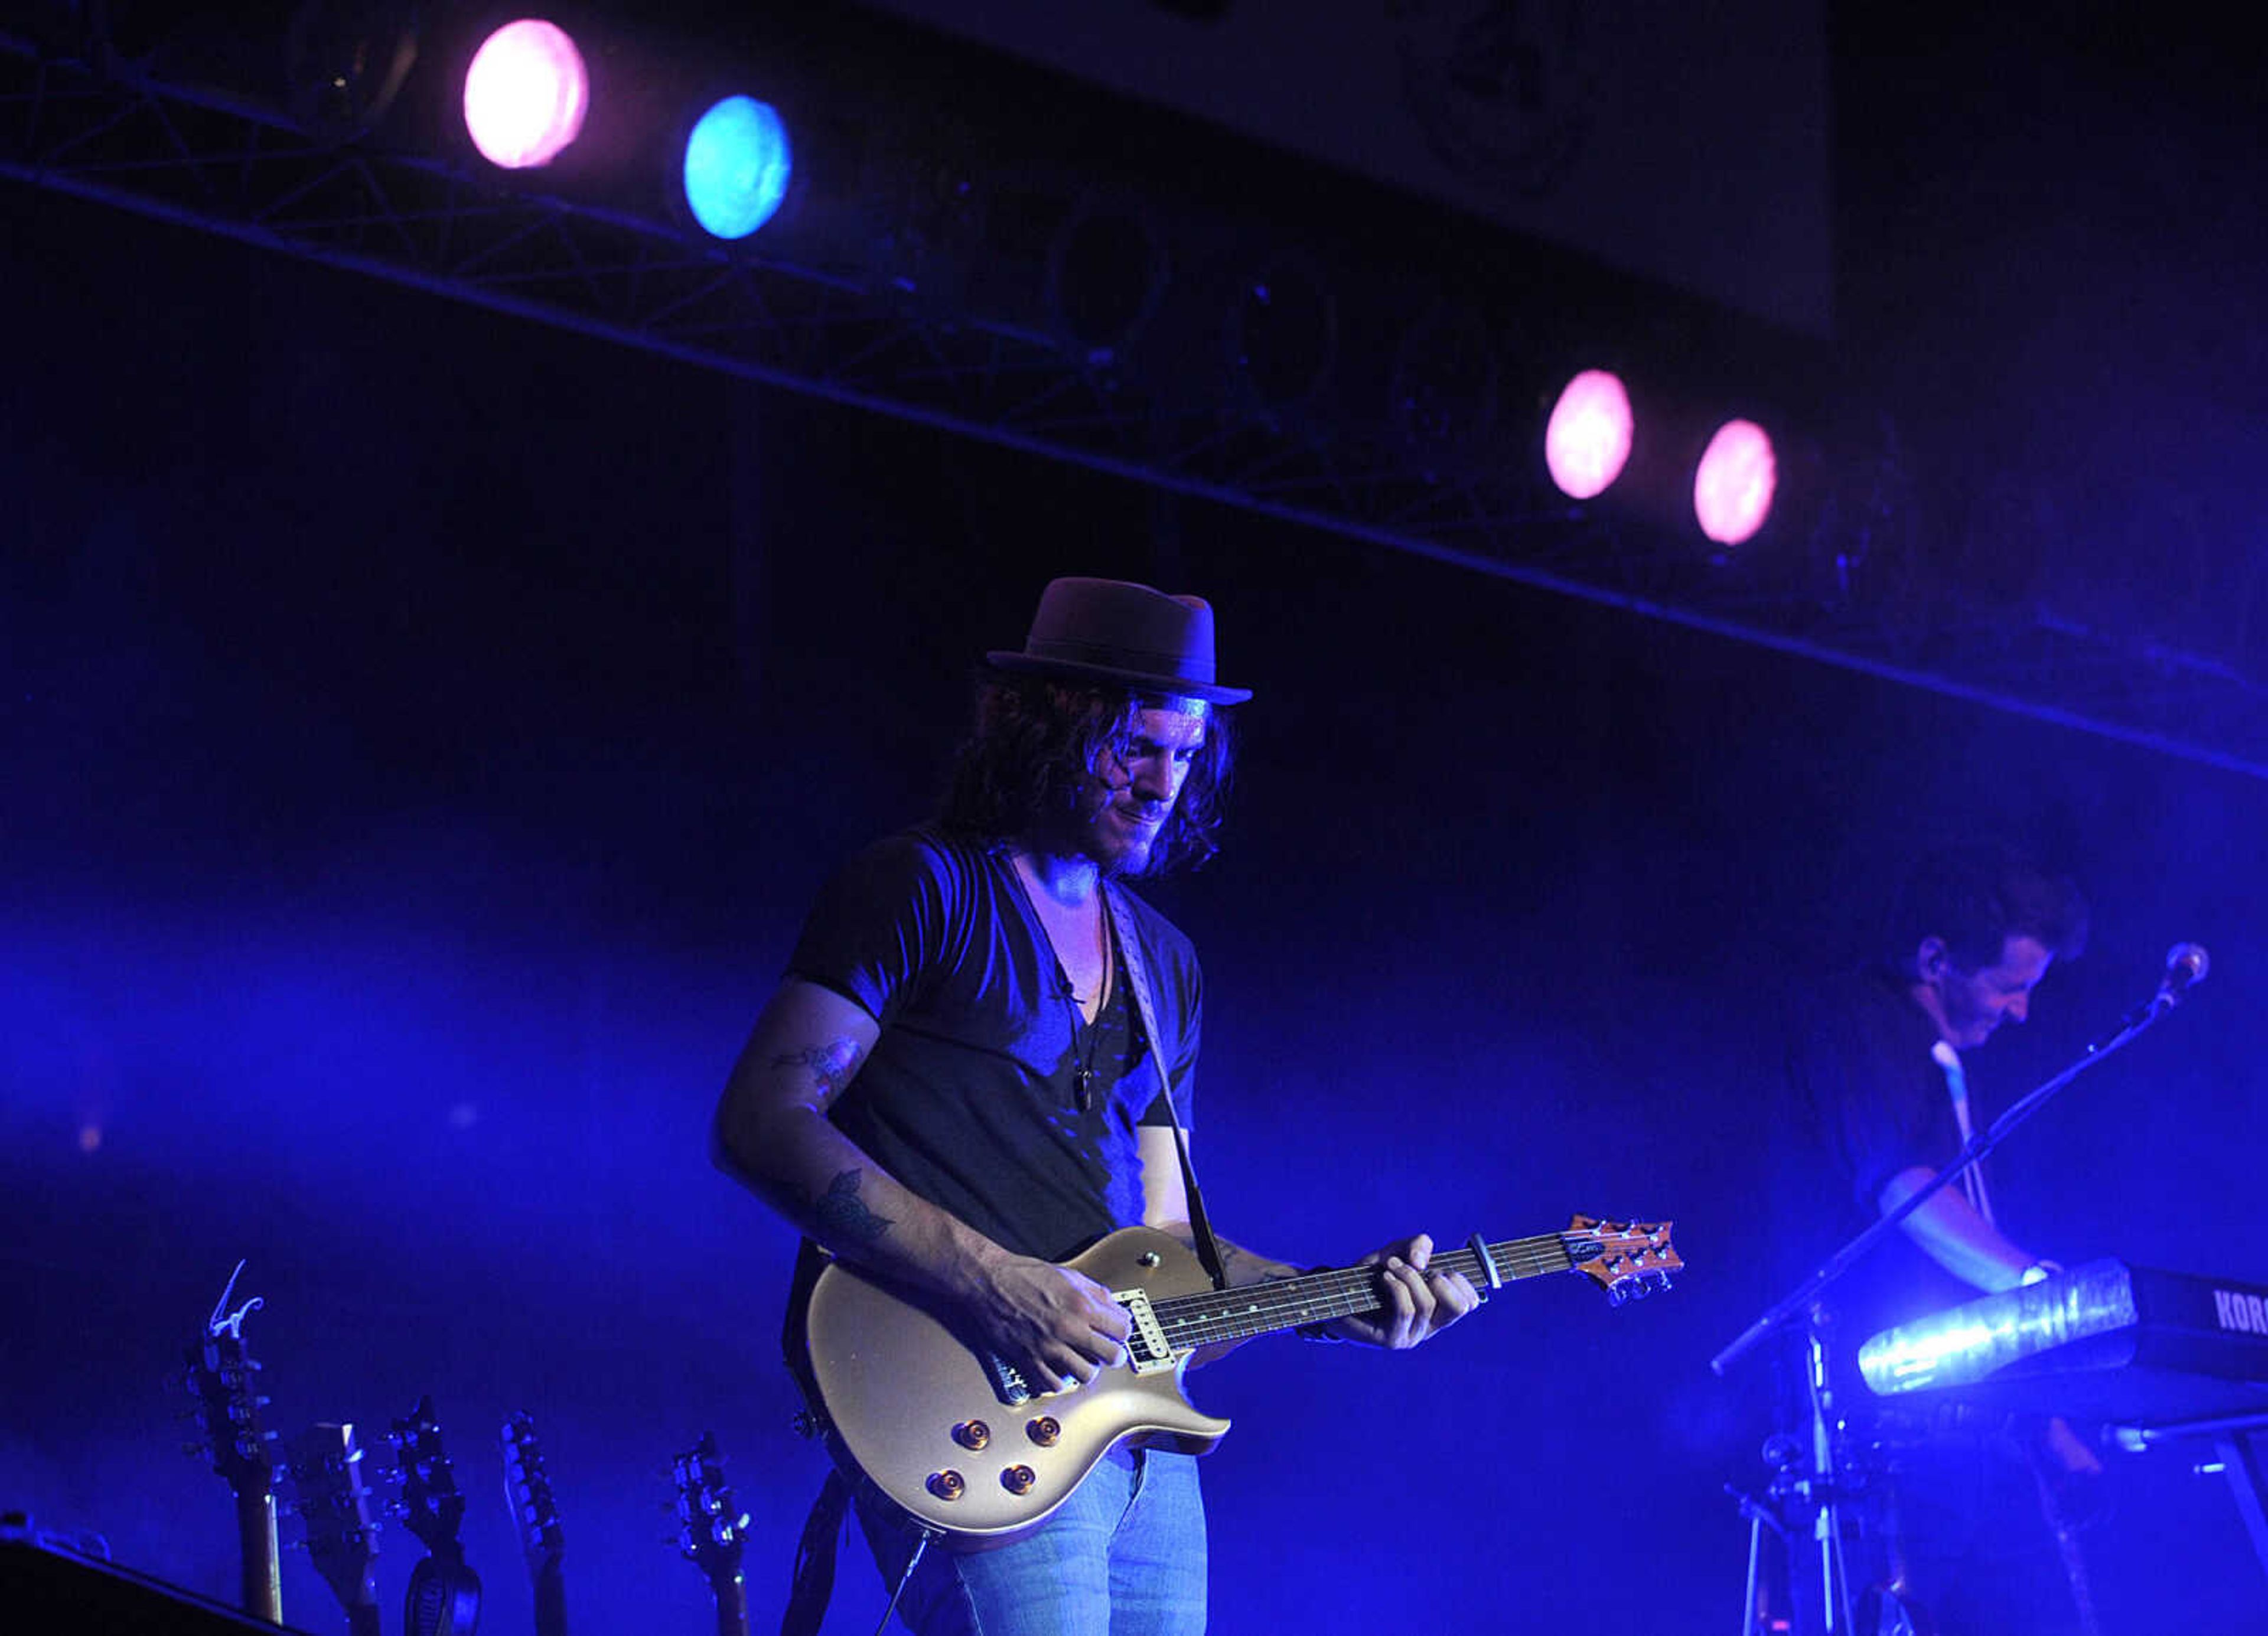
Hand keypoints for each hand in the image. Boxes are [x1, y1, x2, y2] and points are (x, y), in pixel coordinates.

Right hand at [969, 1255, 1130, 1394]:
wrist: (988, 1282)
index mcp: (1080, 1305)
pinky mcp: (1028, 1360)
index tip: (1118, 1332)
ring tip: (1082, 1361)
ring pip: (1086, 1375)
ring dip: (1087, 1369)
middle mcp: (1068, 1328)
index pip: (1122, 1329)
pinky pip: (1053, 1384)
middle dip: (1113, 1354)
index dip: (1123, 1331)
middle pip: (1111, 1356)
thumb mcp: (1067, 1274)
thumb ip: (1094, 1292)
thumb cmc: (1023, 1275)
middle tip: (1108, 1352)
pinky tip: (1057, 1368)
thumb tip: (1113, 1306)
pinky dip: (1059, 1379)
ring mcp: (1048, 1347)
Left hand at [1328, 1233, 1480, 1349]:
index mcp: (1438, 1310)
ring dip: (1409, 1276)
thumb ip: (1416, 1245)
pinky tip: (1384, 1277)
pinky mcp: (1393, 1340)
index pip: (1471, 1302)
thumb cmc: (1370, 1276)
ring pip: (1427, 1304)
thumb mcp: (1396, 1251)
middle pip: (1459, 1306)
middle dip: (1440, 1278)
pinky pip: (1405, 1309)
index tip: (1438, 1266)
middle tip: (1417, 1267)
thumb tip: (1422, 1262)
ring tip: (1390, 1266)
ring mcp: (1412, 1336)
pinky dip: (1396, 1286)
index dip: (1461, 1279)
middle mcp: (1429, 1326)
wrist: (1336, 1294)